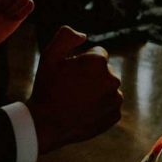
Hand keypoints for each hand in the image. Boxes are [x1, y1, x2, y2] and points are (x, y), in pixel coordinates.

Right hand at [26, 26, 122, 153]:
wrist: (46, 125)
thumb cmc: (47, 88)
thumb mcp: (49, 56)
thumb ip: (66, 36)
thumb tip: (84, 35)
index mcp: (98, 62)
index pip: (98, 53)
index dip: (82, 61)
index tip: (70, 73)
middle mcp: (112, 79)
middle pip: (104, 70)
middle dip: (92, 75)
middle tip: (72, 87)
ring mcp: (115, 99)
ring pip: (107, 87)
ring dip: (97, 90)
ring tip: (76, 100)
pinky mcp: (115, 115)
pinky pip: (110, 104)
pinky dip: (100, 106)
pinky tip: (83, 111)